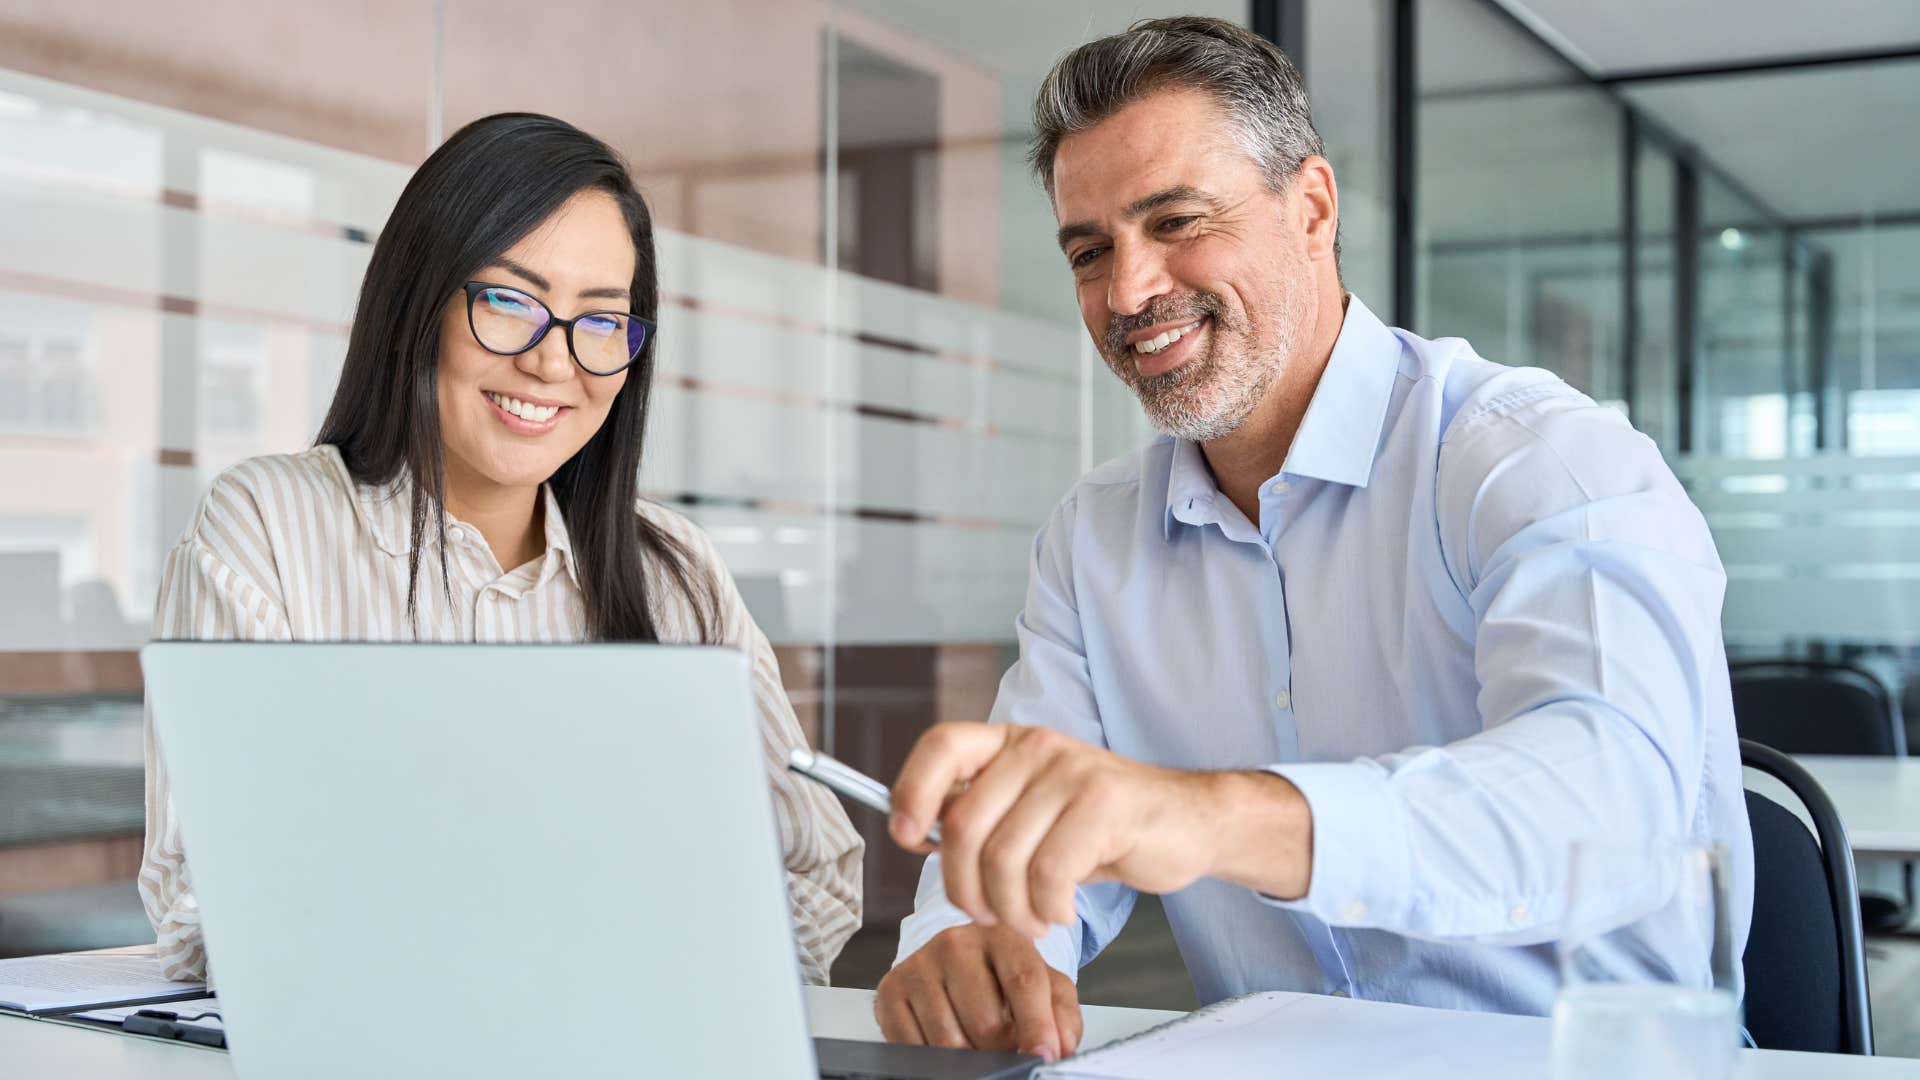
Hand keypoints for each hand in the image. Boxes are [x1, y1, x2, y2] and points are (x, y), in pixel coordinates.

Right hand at [875, 923, 1082, 1061]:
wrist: (953, 963)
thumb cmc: (1002, 978)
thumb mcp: (1044, 987)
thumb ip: (1061, 1015)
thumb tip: (1059, 1049)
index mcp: (1002, 935)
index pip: (1024, 981)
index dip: (1037, 1026)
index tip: (1043, 1056)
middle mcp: (956, 943)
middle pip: (986, 1021)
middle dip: (1002, 1048)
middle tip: (1005, 1046)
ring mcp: (919, 965)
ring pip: (949, 1041)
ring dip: (969, 1057)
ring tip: (976, 1043)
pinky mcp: (891, 989)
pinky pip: (913, 1046)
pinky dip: (933, 1059)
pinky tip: (944, 1041)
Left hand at [889, 723, 1311, 937]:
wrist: (1189, 822)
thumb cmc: (1104, 826)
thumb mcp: (1035, 811)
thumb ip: (984, 816)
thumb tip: (918, 836)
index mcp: (1011, 744)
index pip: (942, 746)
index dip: (911, 790)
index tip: (907, 837)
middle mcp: (1036, 748)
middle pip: (963, 825)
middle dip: (965, 887)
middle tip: (989, 914)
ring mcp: (1072, 772)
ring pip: (1003, 858)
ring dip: (1010, 909)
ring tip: (1031, 919)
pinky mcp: (1105, 805)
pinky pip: (1047, 873)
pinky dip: (1046, 908)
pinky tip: (1060, 910)